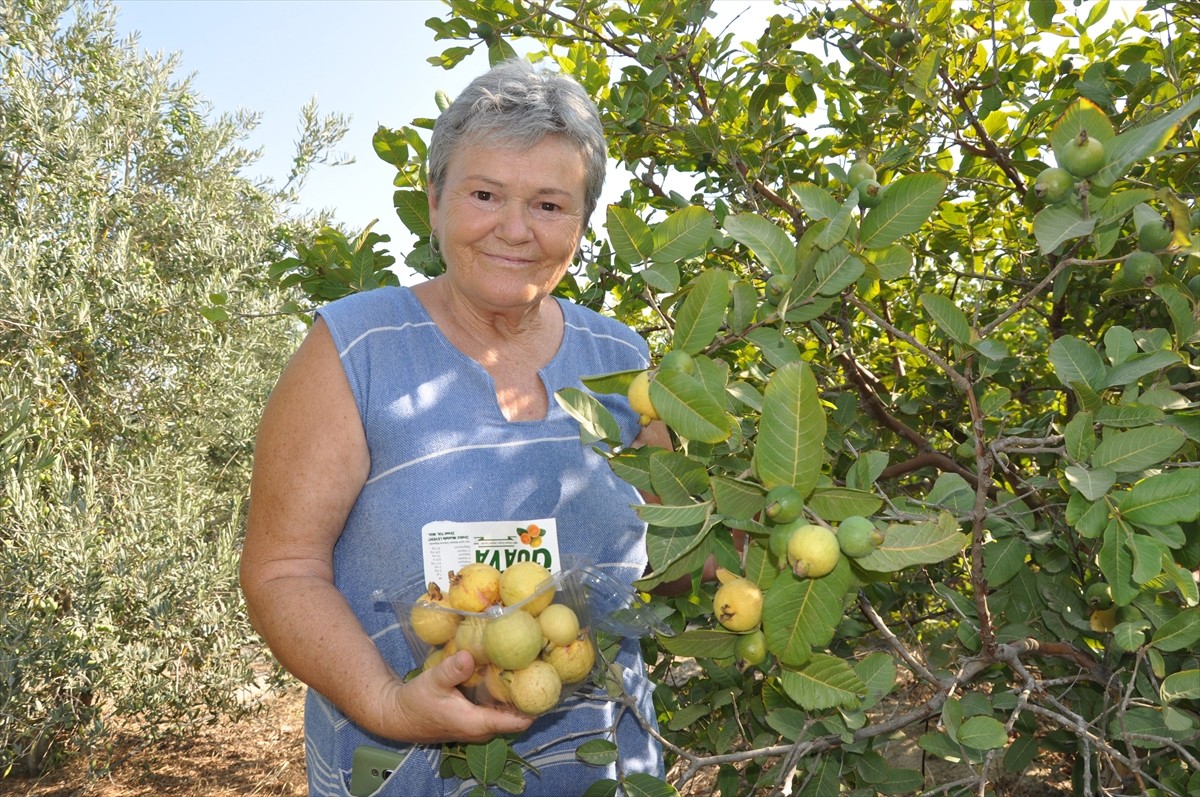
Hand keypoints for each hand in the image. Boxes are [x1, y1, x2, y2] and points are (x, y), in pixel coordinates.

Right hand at [381, 650, 533, 743]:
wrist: (398, 715)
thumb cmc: (416, 702)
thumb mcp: (432, 682)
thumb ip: (452, 670)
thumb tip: (470, 655)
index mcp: (477, 724)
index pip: (518, 721)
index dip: (536, 705)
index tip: (551, 683)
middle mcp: (482, 728)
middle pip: (517, 715)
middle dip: (531, 693)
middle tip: (544, 665)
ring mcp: (478, 724)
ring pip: (507, 710)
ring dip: (517, 692)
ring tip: (531, 664)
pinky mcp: (473, 717)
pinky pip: (496, 706)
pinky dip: (503, 692)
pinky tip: (507, 669)